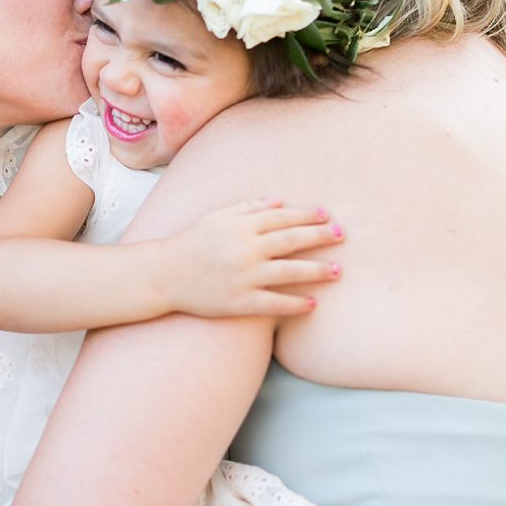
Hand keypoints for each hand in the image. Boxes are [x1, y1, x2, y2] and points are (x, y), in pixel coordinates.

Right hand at [158, 199, 342, 317]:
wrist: (164, 275)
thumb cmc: (191, 242)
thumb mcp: (215, 217)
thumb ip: (247, 207)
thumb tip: (279, 201)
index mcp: (239, 226)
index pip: (281, 217)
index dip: (306, 215)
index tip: (326, 215)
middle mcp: (244, 250)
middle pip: (291, 240)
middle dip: (319, 236)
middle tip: (341, 235)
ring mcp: (243, 277)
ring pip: (289, 272)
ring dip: (316, 271)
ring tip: (336, 271)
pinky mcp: (240, 301)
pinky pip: (274, 303)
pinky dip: (295, 304)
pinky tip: (313, 303)